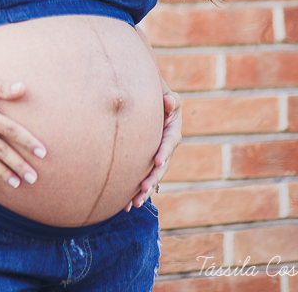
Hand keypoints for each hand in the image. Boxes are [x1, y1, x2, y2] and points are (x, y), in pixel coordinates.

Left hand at [125, 89, 180, 210]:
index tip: (158, 161)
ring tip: (135, 203)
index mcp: (171, 130)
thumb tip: (169, 102)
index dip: (164, 151)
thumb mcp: (163, 93)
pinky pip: (140, 176)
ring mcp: (155, 155)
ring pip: (151, 175)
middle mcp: (165, 146)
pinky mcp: (144, 160)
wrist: (141, 97)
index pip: (169, 141)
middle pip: (161, 165)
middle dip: (152, 178)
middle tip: (143, 188)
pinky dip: (133, 190)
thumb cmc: (152, 93)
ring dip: (144, 189)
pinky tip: (125, 204)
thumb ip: (169, 99)